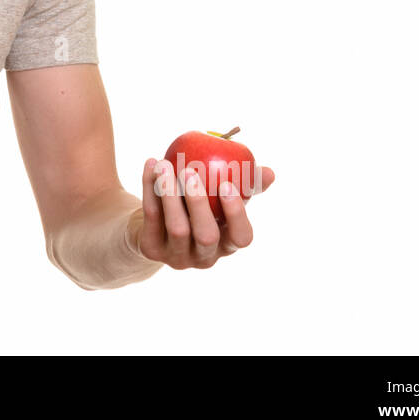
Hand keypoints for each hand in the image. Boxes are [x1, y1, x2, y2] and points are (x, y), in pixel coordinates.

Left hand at [131, 157, 275, 269]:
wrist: (154, 223)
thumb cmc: (198, 205)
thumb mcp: (221, 197)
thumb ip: (245, 185)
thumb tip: (269, 172)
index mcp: (228, 243)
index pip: (241, 237)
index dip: (237, 214)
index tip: (227, 184)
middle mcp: (205, 256)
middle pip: (206, 235)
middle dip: (199, 203)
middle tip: (190, 172)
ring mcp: (177, 256)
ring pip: (176, 227)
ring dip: (170, 193)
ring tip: (165, 164)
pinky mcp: (152, 249)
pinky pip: (152, 217)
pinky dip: (149, 188)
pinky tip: (151, 163)